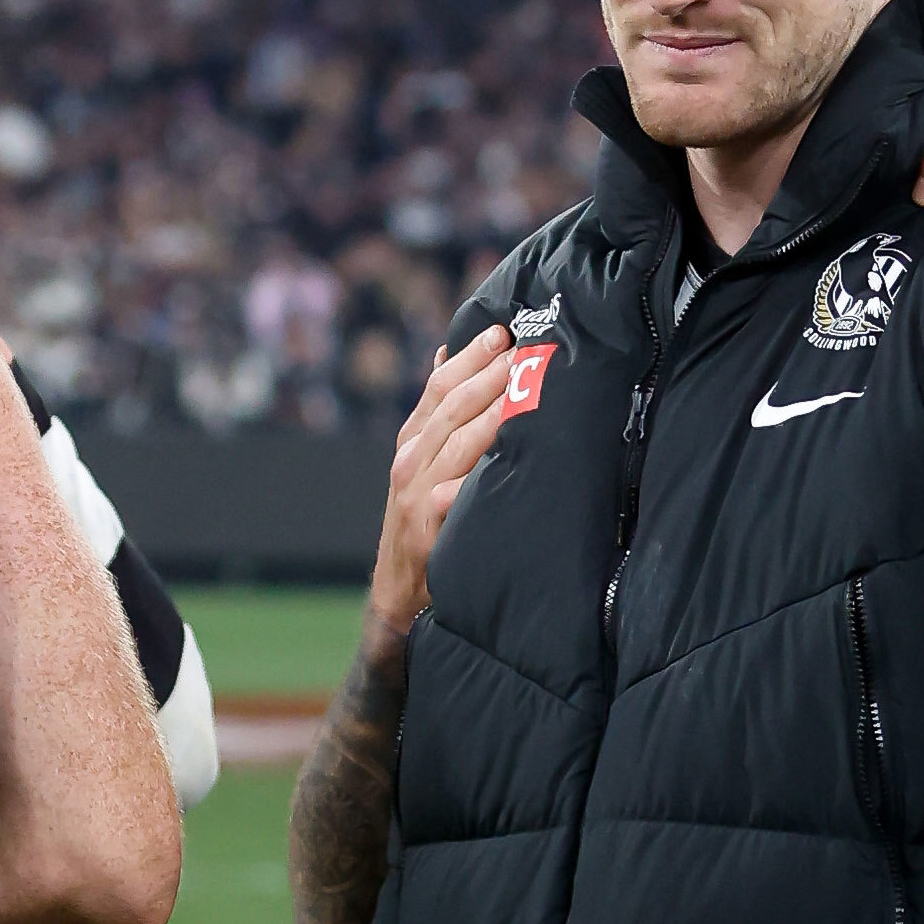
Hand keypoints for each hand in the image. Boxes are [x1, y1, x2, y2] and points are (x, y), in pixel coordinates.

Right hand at [365, 327, 514, 657]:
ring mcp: (417, 492)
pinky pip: (458, 492)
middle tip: (523, 348)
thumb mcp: (424, 463)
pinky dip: (480, 471)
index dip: (470, 356)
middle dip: (489, 374)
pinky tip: (508, 452)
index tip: (502, 331)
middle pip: (452, 405)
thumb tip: (449, 350)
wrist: (399, 593)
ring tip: (523, 386)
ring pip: (459, 440)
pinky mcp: (427, 525)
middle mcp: (411, 460)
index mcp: (413, 440)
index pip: (440, 386)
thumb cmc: (424, 520)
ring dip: (493, 410)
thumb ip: (437, 411)